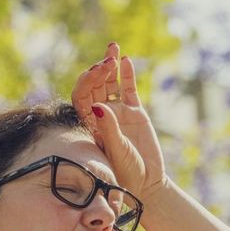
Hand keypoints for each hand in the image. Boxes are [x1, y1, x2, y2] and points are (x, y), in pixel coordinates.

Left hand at [71, 42, 170, 200]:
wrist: (147, 183)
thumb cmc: (127, 172)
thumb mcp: (117, 151)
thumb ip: (108, 128)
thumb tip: (99, 105)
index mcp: (90, 124)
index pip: (82, 96)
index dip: (87, 82)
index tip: (97, 72)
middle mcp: (101, 115)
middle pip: (95, 86)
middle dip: (99, 70)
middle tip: (108, 60)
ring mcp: (118, 112)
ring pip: (110, 83)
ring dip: (110, 66)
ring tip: (113, 47)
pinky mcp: (135, 112)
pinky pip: (128, 89)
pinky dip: (127, 75)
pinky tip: (126, 61)